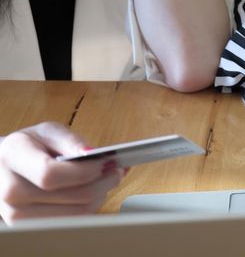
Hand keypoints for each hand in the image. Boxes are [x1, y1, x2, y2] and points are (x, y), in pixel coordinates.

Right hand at [0, 122, 123, 223]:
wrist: (2, 167)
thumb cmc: (28, 147)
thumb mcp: (46, 132)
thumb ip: (70, 140)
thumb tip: (91, 153)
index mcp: (13, 157)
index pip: (51, 174)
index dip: (85, 171)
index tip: (107, 162)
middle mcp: (9, 190)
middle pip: (70, 197)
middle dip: (103, 182)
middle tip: (117, 170)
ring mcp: (16, 213)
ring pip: (76, 213)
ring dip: (100, 195)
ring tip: (107, 180)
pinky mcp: (28, 227)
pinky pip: (71, 222)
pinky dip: (90, 207)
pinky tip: (95, 192)